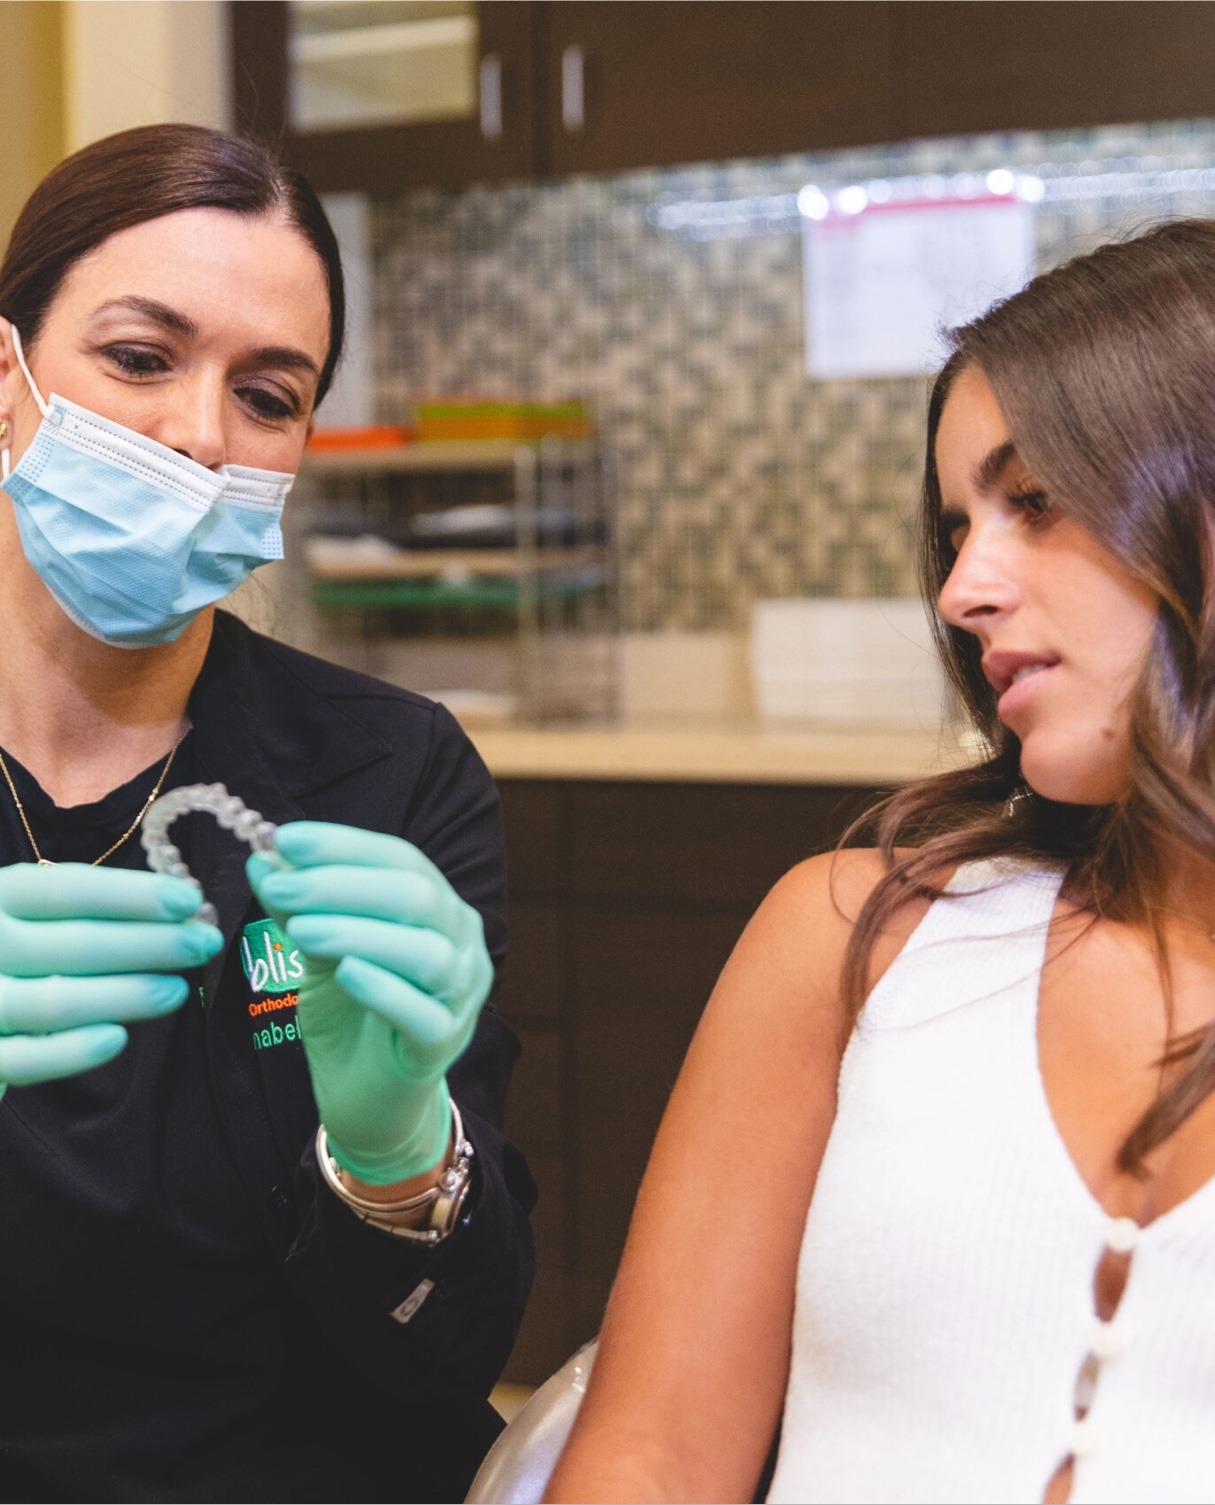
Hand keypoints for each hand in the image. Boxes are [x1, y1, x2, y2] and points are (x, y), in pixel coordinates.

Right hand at [0, 863, 221, 1091]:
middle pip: (74, 944)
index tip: (189, 901)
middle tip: (204, 944)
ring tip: (176, 991)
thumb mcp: (33, 911)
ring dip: (127, 996)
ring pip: (56, 1002)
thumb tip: (182, 905)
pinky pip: (25, 1058)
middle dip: (151, 944)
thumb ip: (92, 908)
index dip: (133, 895)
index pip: (68, 889)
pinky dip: (72, 1051)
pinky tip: (118, 1038)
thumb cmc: (13, 947)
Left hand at [246, 822, 492, 1184]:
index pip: (400, 859)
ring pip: (425, 951)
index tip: (284, 840)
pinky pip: (423, 1013)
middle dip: (341, 885)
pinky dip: (385, 989)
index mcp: (437, 906)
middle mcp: (461, 941)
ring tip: (300, 930)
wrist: (368, 1099)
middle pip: (416, 897)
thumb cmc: (350, 1016)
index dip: (343, 845)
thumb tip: (264, 857)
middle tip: (280, 887)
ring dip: (358, 932)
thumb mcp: (318, 951)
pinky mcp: (444, 1044)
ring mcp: (462, 994)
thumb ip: (300, 907)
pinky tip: (346, 973)